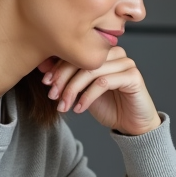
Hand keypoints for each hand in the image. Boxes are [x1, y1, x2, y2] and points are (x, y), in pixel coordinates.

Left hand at [38, 48, 160, 135]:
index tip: (46, 82)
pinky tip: (80, 109)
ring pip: (91, 71)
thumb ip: (68, 78)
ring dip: (73, 90)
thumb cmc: (109, 106)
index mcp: (103, 52)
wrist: (131, 125)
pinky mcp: (133, 77)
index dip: (58, 67)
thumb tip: (42, 66)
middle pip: (83, 59)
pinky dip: (88, 97)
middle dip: (64, 79)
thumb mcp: (82, 91)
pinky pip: (104, 82)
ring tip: (64, 105)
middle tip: (52, 95)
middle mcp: (116, 53)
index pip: (77, 52)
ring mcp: (126, 64)